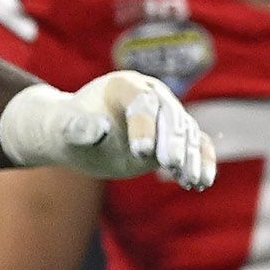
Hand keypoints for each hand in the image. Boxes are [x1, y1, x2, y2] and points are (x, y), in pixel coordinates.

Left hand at [2, 74, 216, 187]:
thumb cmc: (69, 129)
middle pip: (171, 115)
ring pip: (188, 132)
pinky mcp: (176, 137)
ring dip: (191, 157)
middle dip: (173, 141)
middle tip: (170, 165)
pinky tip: (201, 183)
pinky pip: (198, 145)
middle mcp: (152, 95)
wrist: (79, 136)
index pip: (142, 102)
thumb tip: (99, 128)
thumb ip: (77, 127)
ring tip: (189, 181)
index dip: (144, 125)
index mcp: (125, 86)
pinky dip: (203, 162)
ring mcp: (167, 115)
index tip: (141, 152)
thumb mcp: (66, 129)